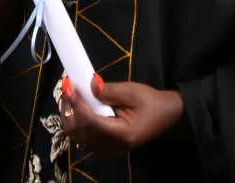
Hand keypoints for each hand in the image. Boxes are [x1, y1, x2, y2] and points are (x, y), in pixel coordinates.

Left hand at [60, 74, 185, 155]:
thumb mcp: (132, 91)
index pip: (89, 121)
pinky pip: (86, 139)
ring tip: (70, 97)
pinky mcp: (109, 147)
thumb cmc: (152, 102)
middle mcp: (113, 146)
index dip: (75, 103)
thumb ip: (110, 90)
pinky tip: (79, 110)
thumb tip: (90, 84)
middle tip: (67, 89)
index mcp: (121, 133)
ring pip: (79, 138)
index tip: (68, 85)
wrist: (167, 116)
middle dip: (68, 110)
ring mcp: (110, 149)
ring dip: (71, 117)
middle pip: (79, 133)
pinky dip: (78, 125)